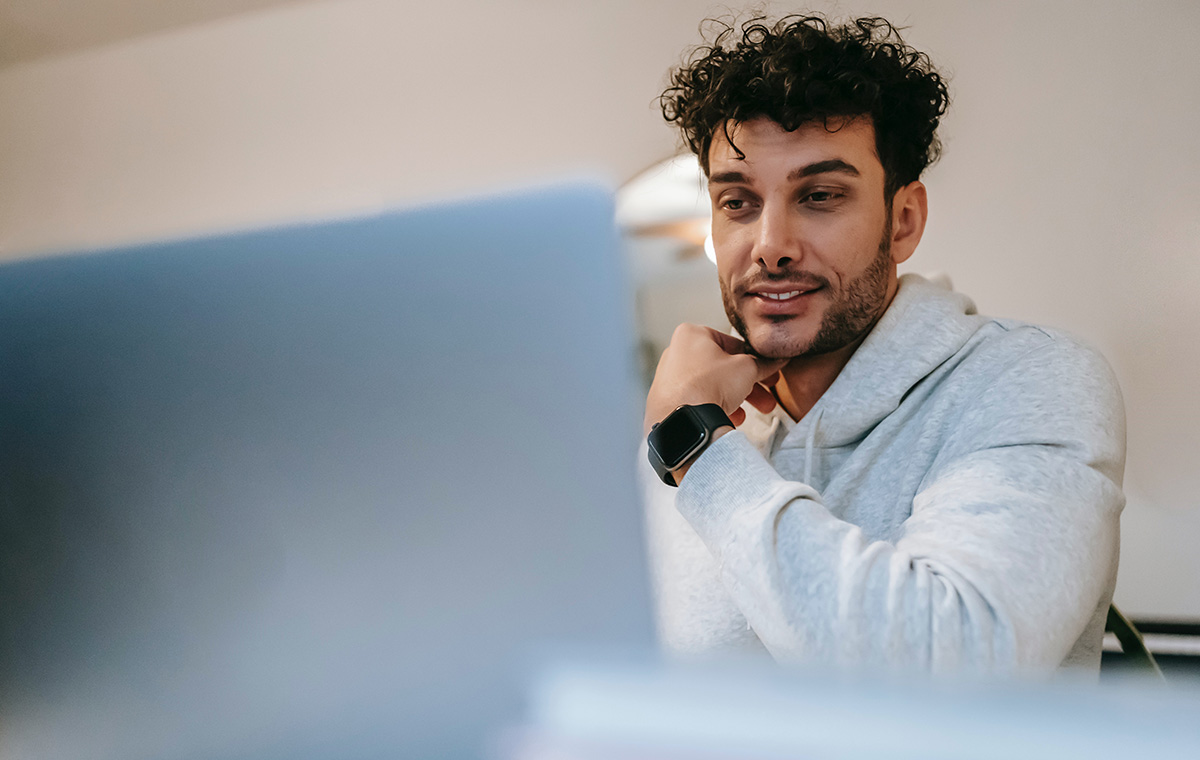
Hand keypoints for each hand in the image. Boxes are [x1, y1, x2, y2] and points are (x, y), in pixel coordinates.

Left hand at [644, 323, 785, 436]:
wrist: (684, 420)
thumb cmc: (708, 386)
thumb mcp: (746, 369)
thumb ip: (762, 363)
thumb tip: (774, 362)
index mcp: (692, 335)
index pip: (732, 343)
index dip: (755, 358)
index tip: (767, 368)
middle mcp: (676, 352)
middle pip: (723, 367)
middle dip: (749, 383)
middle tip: (766, 392)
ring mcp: (670, 378)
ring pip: (712, 385)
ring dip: (737, 397)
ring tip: (757, 409)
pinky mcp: (668, 400)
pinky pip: (699, 401)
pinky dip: (717, 407)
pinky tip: (734, 417)